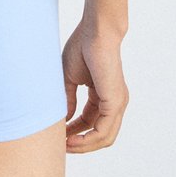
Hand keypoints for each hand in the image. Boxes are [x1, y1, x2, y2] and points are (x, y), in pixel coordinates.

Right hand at [61, 19, 128, 152]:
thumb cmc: (82, 46)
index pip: (90, 122)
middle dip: (80, 143)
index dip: (74, 131)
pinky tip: (72, 139)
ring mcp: (117, 103)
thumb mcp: (70, 77)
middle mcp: (114, 102)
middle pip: (99, 134)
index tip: (58, 135)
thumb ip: (68, 99)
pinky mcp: (115, 102)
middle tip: (61, 146)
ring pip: (104, 138)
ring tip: (65, 145)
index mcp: (104, 95)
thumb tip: (65, 118)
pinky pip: (104, 131)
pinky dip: (88, 139)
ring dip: (83, 146)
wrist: (96, 31)